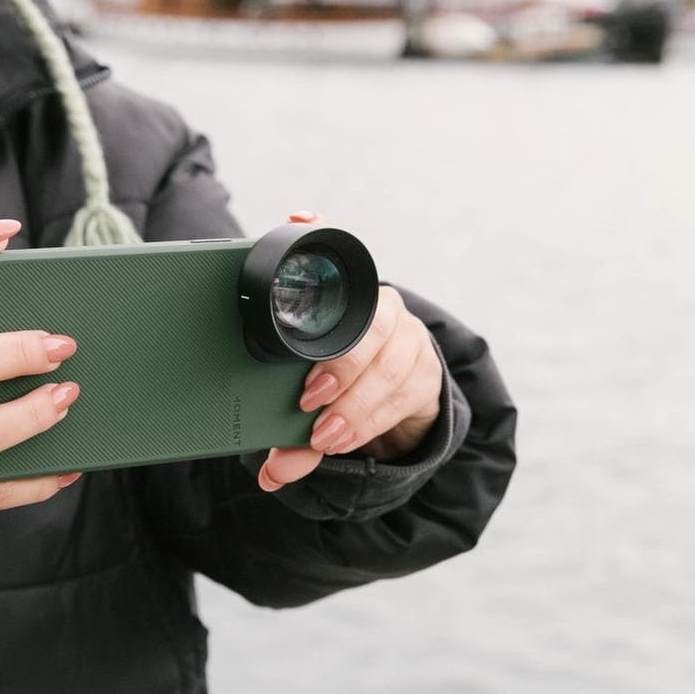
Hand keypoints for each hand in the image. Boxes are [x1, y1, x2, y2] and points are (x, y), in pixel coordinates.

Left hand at [257, 211, 441, 492]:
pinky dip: (371, 421)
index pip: (340, 257)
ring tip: (325, 436)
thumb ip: (284, 423)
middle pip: (372, 325)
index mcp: (349, 296)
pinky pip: (404, 396)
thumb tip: (268, 472)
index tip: (301, 220)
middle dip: (341, 365)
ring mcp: (409, 341)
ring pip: (390, 366)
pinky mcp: (427, 377)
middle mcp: (383, 309)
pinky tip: (347, 439)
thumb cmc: (337, 388)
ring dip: (354, 405)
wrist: (395, 406)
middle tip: (308, 399)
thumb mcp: (304, 394)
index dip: (321, 234)